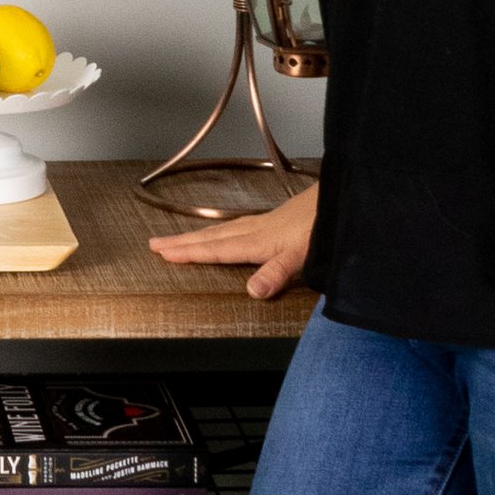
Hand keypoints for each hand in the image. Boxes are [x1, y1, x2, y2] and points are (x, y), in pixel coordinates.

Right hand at [147, 183, 316, 301]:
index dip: (189, 253)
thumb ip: (277, 273)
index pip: (216, 250)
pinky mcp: (271, 221)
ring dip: (196, 237)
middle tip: (154, 245)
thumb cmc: (322, 228)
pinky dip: (217, 232)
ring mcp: (262, 224)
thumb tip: (252, 292)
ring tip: (176, 240)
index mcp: (256, 242)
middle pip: (210, 238)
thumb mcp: (302, 256)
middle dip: (181, 242)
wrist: (340, 201)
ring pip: (220, 231)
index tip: (163, 253)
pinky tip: (221, 233)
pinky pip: (233, 227)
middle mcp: (254, 231)